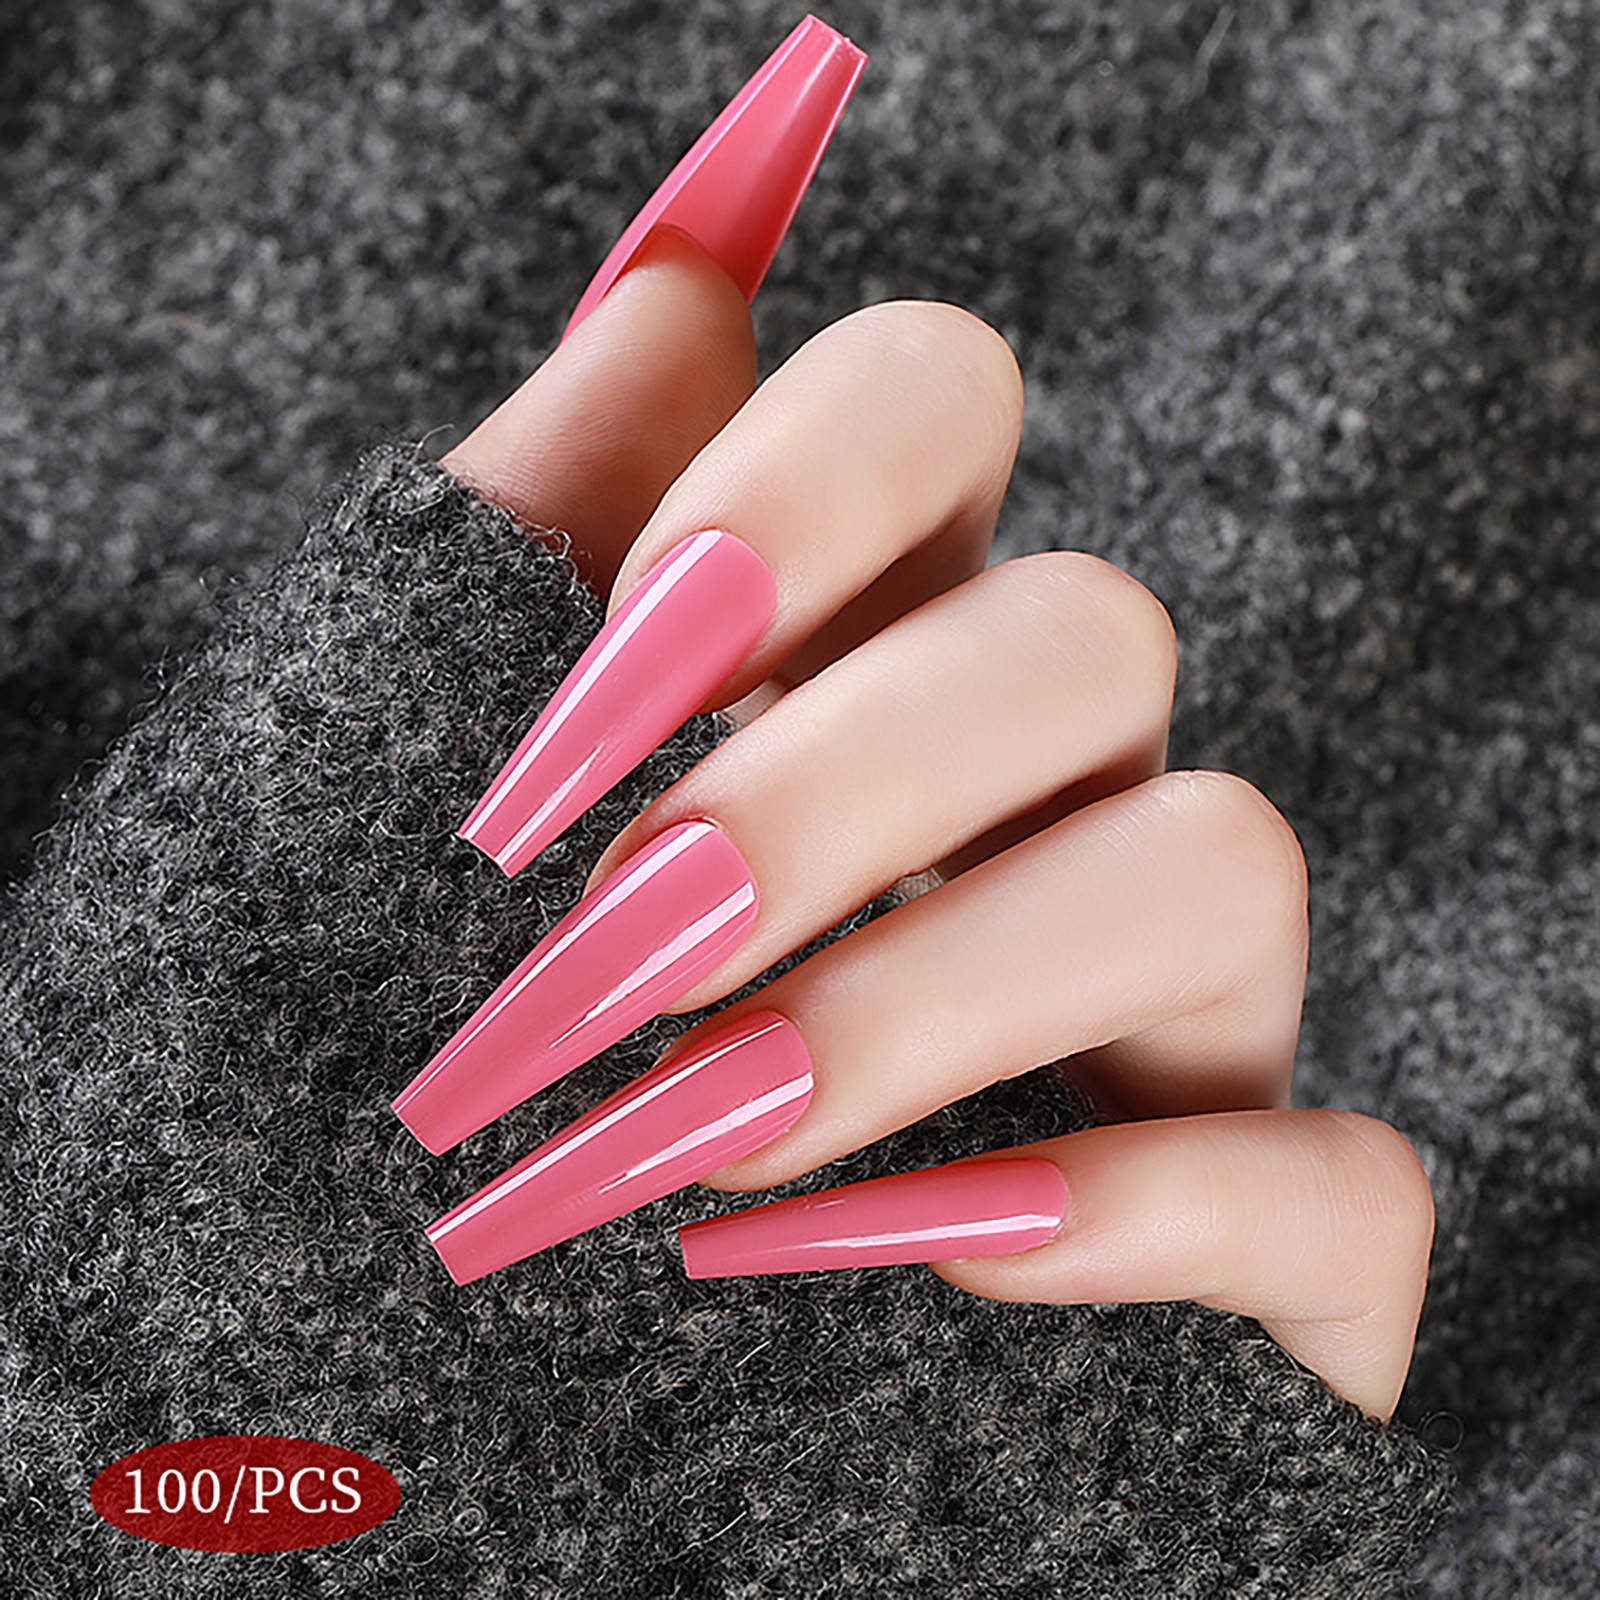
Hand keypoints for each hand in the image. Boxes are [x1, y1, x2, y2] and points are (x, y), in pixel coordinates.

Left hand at [434, 225, 1432, 1423]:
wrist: (426, 1467)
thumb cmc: (406, 1120)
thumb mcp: (406, 806)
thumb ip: (528, 540)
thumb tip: (670, 284)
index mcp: (842, 667)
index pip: (937, 410)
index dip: (817, 472)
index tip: (623, 646)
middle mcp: (1032, 807)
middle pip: (1084, 630)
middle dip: (848, 777)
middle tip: (623, 937)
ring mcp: (1167, 1023)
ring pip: (1224, 867)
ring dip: (946, 992)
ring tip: (712, 1140)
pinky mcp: (1256, 1244)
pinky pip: (1334, 1180)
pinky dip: (1148, 1208)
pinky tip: (931, 1257)